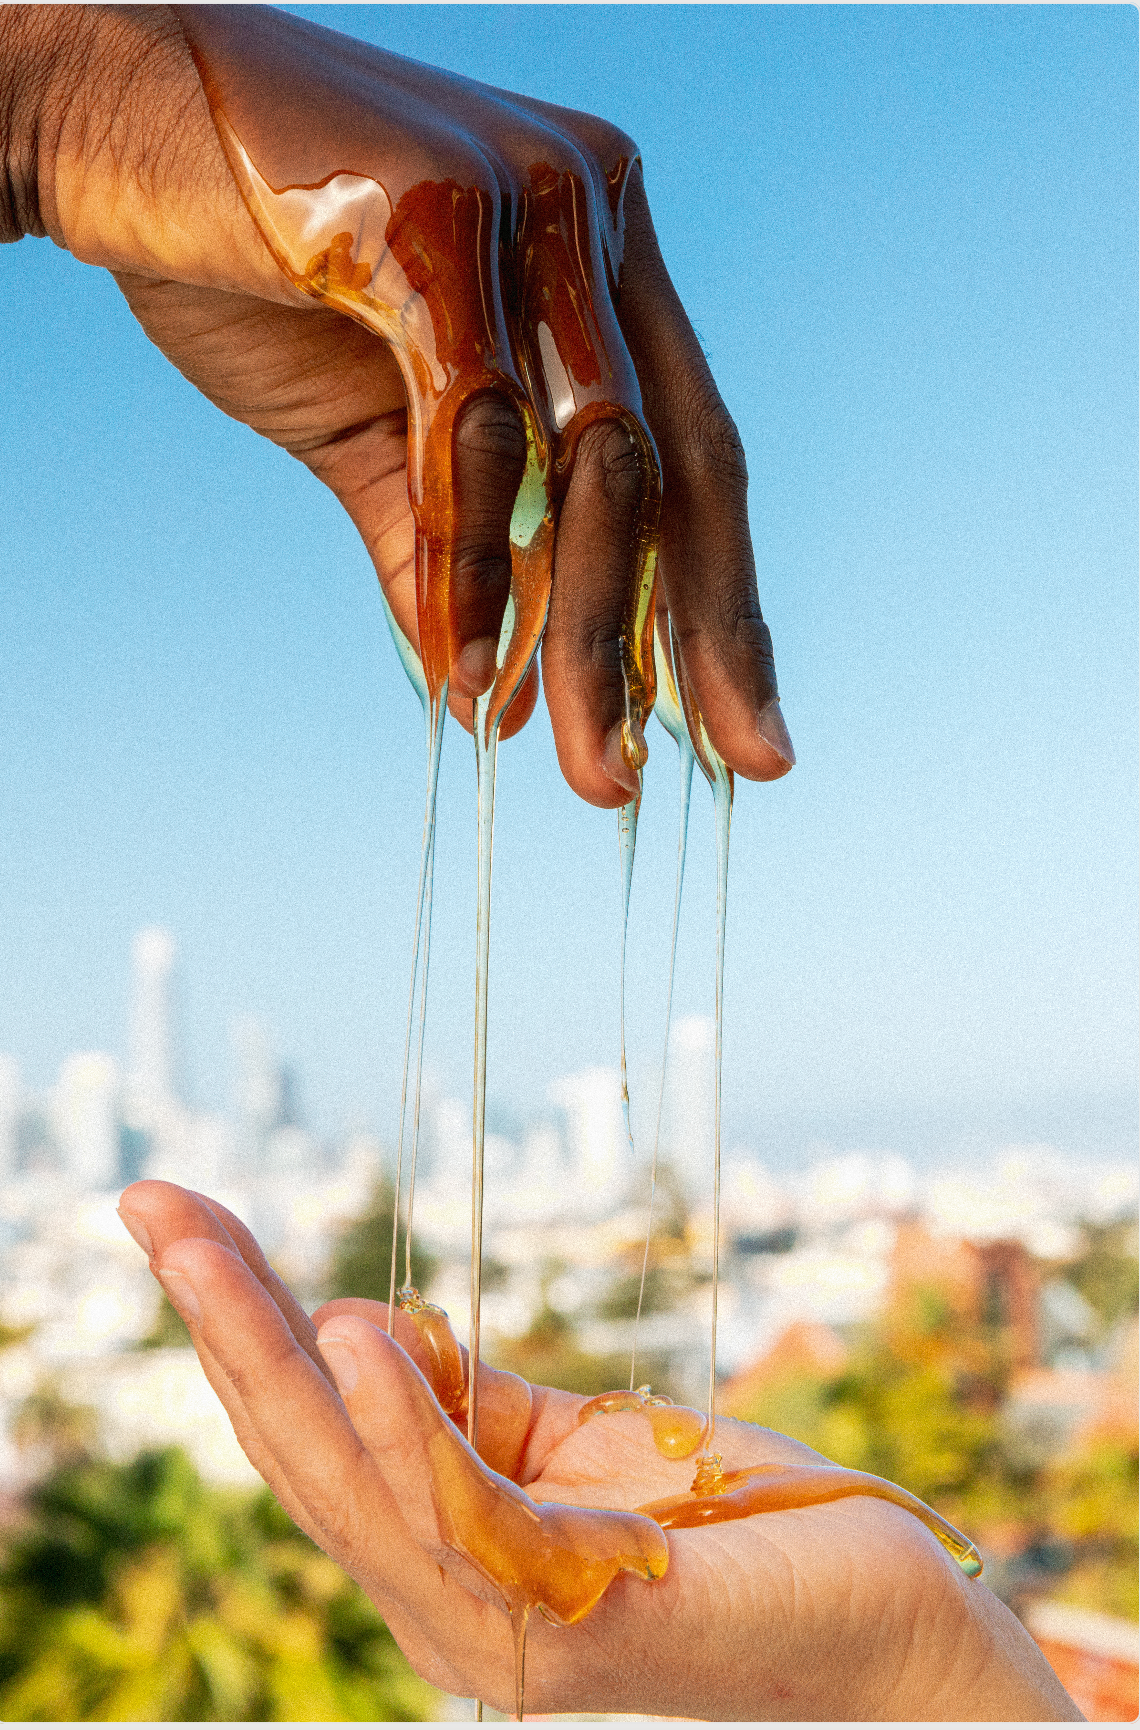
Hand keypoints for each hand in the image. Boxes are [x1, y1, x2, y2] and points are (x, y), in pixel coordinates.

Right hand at [2, 3, 792, 801]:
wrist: (105, 123)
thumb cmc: (248, 263)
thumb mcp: (371, 435)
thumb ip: (440, 553)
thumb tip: (484, 698)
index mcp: (603, 254)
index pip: (695, 452)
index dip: (723, 606)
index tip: (746, 737)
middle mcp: (595, 213)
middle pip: (678, 466)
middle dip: (689, 645)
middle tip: (661, 785)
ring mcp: (527, 198)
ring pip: (597, 460)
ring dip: (589, 630)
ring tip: (587, 764)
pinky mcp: (435, 212)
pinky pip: (479, 427)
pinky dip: (477, 557)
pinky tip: (471, 661)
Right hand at [117, 1181, 1078, 1720]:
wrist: (879, 1610)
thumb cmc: (722, 1525)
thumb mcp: (565, 1444)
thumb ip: (465, 1405)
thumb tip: (356, 1328)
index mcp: (436, 1557)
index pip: (308, 1433)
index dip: (236, 1326)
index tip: (175, 1214)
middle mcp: (445, 1607)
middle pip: (301, 1459)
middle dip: (220, 1328)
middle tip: (152, 1208)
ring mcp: (505, 1630)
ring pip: (354, 1490)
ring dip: (277, 1361)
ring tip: (212, 1255)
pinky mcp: (581, 1624)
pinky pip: (469, 1521)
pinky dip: (406, 1430)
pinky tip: (364, 1341)